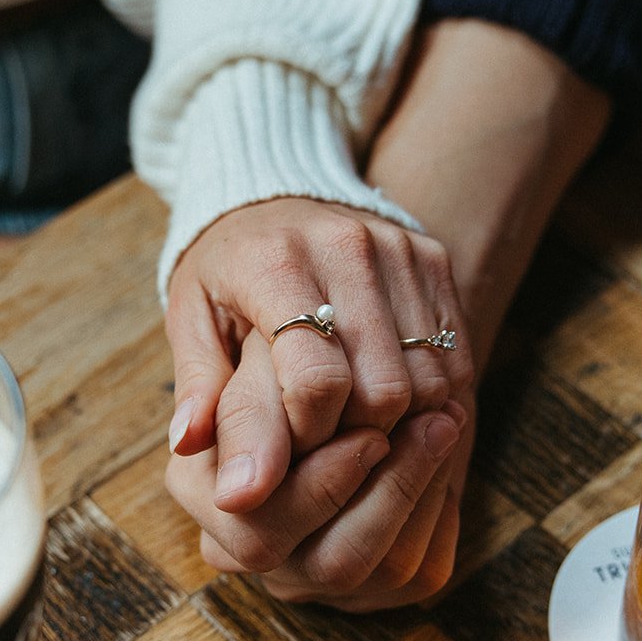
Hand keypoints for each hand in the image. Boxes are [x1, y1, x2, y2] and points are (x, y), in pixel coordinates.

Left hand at [165, 197, 473, 512]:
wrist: (273, 193)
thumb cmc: (226, 270)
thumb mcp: (192, 318)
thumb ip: (197, 384)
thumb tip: (188, 447)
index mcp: (275, 264)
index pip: (317, 380)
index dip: (308, 434)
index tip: (290, 446)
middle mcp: (347, 248)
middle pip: (383, 389)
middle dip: (356, 436)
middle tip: (325, 441)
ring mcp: (399, 250)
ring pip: (427, 379)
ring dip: (399, 422)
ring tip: (357, 424)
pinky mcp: (434, 259)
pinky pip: (453, 355)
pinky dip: (430, 396)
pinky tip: (393, 402)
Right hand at [167, 337, 470, 611]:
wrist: (328, 349)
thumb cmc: (285, 337)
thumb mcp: (260, 352)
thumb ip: (234, 400)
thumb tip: (186, 440)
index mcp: (206, 498)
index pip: (260, 530)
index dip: (322, 486)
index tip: (371, 432)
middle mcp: (252, 549)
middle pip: (331, 563)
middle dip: (390, 491)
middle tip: (431, 424)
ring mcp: (310, 571)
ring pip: (386, 571)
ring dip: (424, 492)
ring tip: (445, 422)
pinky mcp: (370, 577)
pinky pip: (422, 571)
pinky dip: (441, 511)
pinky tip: (445, 453)